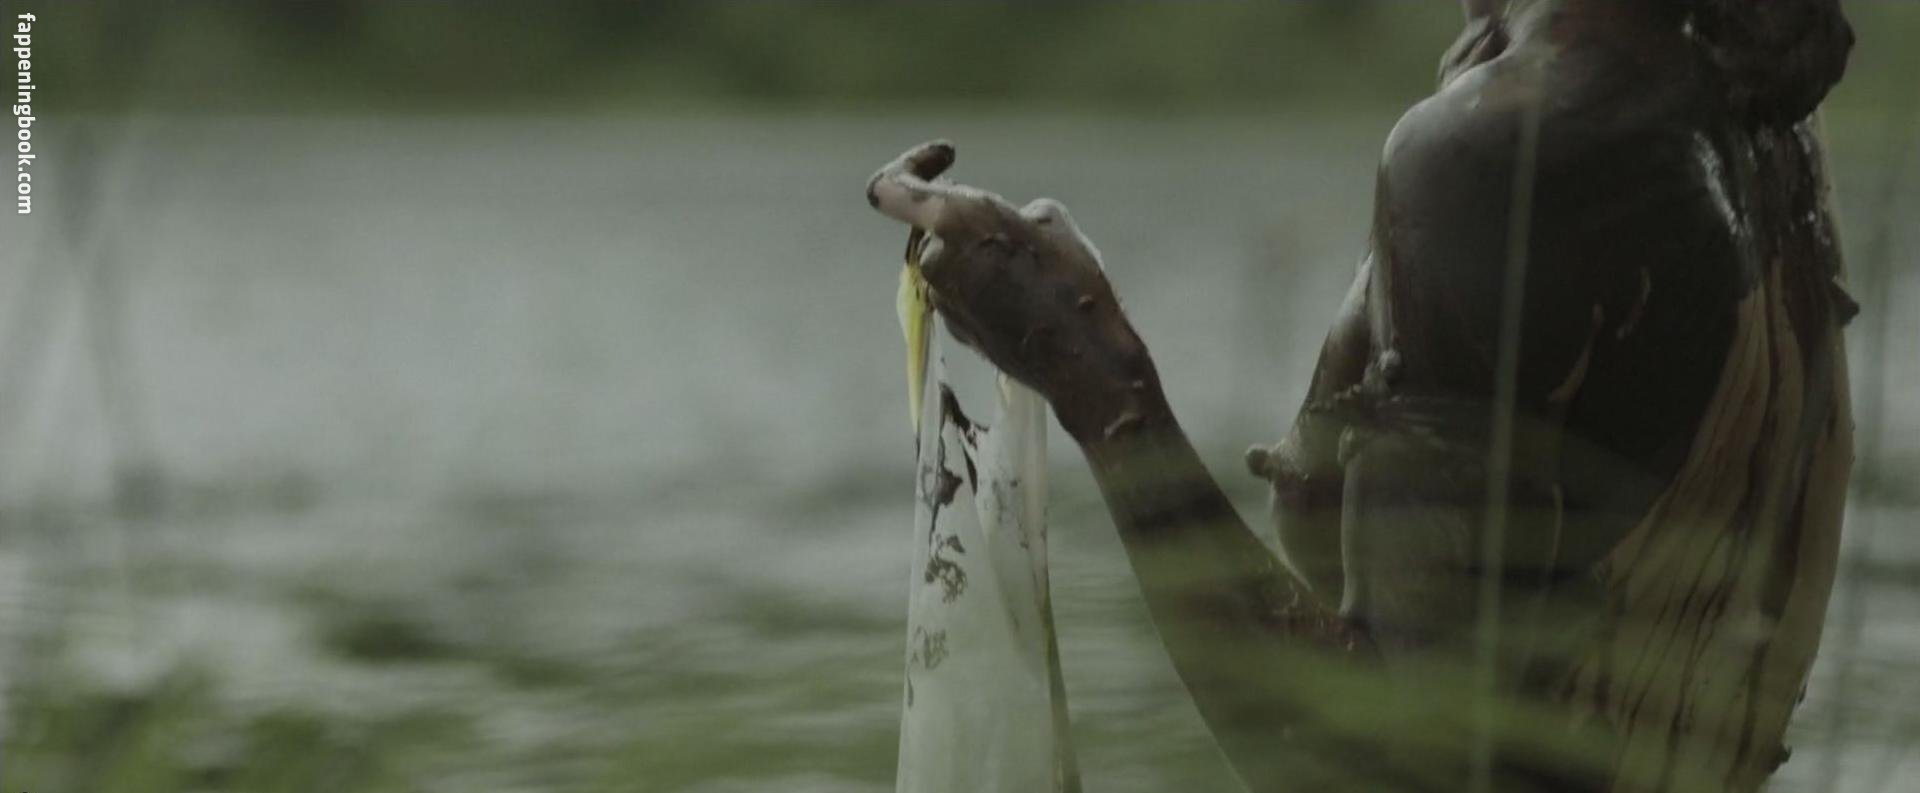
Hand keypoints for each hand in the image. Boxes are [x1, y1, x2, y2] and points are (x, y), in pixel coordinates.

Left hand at [865, 141, 1162, 441]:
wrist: (1081, 357)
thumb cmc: (1073, 281)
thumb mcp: (1049, 220)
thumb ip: (1002, 214)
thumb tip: (993, 233)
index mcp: (954, 220)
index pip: (890, 187)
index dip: (913, 163)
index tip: (949, 158)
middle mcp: (935, 259)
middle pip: (934, 224)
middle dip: (968, 220)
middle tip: (1016, 227)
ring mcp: (941, 297)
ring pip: (950, 259)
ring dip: (979, 254)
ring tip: (1031, 267)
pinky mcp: (954, 326)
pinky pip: (962, 290)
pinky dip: (984, 285)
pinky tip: (1027, 298)